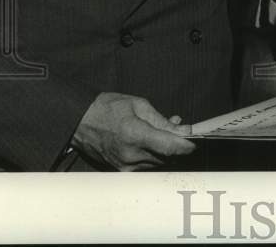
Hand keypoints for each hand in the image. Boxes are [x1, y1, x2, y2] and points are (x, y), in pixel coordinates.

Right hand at [71, 92, 195, 170]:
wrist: (79, 121)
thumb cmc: (108, 107)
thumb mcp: (138, 105)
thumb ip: (162, 120)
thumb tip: (183, 130)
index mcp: (134, 134)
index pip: (169, 148)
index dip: (186, 147)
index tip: (196, 143)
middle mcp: (130, 155)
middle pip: (166, 157)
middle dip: (176, 145)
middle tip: (179, 129)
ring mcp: (124, 166)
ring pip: (158, 162)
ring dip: (165, 150)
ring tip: (161, 131)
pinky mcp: (121, 171)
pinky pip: (146, 166)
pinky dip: (154, 155)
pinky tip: (152, 141)